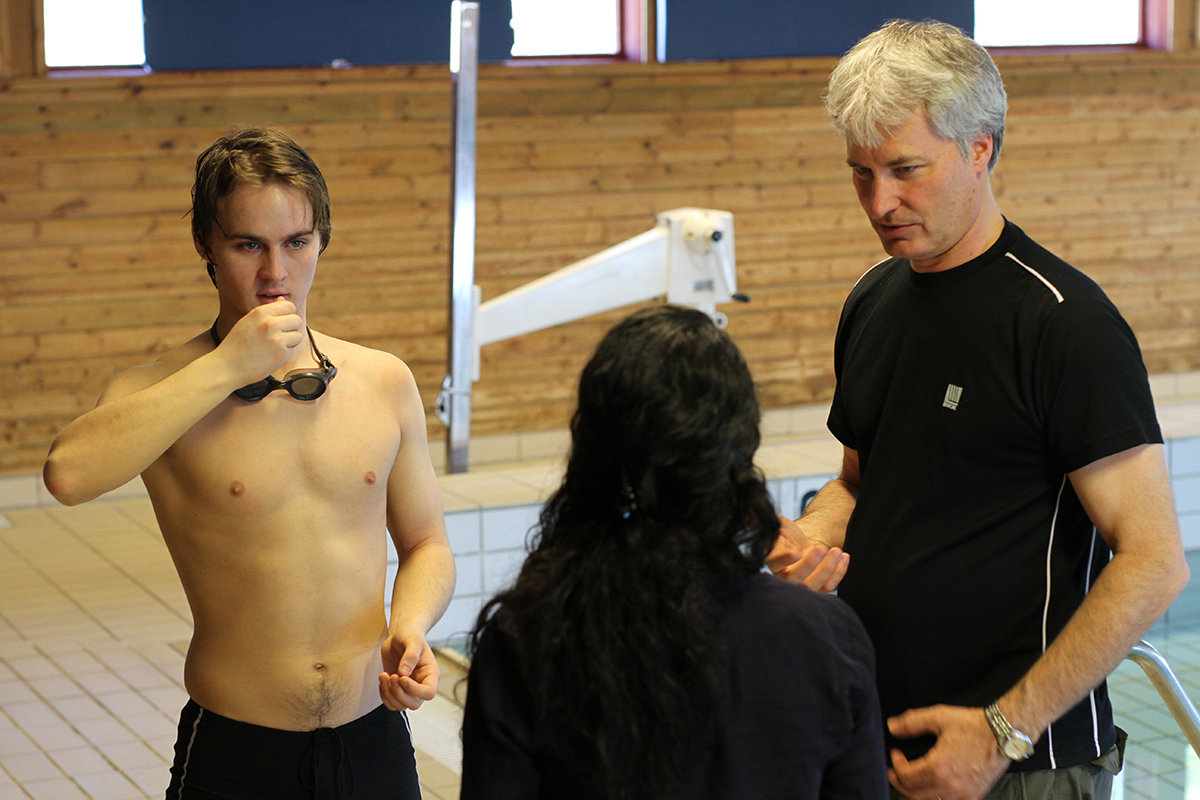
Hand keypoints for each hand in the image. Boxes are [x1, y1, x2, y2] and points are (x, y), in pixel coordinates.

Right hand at [217, 302, 304, 385]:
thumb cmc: (237, 344)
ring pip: (297, 335)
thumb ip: (267, 311)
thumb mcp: (248, 321)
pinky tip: (270, 356)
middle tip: (277, 336)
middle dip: (290, 328)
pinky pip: (292, 349)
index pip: (289, 306)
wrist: (227, 366)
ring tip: (272, 346)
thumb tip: (282, 300)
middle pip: (296, 320)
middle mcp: (270, 323)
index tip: (280, 322)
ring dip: (289, 341)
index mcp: (261, 312)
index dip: (287, 315)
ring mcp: (277, 338)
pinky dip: (284, 353)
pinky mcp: (282, 353)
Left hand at [378, 628, 438, 710]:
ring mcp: (408, 689)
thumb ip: (410, 656)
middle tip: (391, 676)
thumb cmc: (410, 635)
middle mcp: (421, 684)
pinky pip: (391, 703)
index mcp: (431, 674)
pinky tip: (382, 679)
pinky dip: (384, 695)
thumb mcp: (413, 641)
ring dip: (389, 693)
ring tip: (383, 675)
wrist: (400, 635)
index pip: (428, 692)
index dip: (414, 690)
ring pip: (401, 705)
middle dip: (399, 693)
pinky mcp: (397, 689)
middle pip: (414, 704)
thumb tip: (404, 673)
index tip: (402, 677)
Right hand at [766, 515, 848, 591]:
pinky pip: (828, 586)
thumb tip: (753, 515)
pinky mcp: (817, 587)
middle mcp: (784, 577)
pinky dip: (839, 573)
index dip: (784, 559)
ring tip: (837, 551)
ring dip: (828, 569)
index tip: (796, 551)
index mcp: (772, 561)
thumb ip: (765, 522)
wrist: (799, 543)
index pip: (775, 563)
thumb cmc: (786, 535)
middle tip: (822, 548)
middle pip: (795, 579)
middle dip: (810, 564)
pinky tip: (844, 557)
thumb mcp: (776, 524)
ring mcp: (801, 584)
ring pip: (813, 585)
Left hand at [888, 705, 1008, 799]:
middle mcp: (949, 786)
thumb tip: (893, 727)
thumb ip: (912, 722)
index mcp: (938, 767)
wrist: (1002, 735)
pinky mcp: (974, 796)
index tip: (896, 755)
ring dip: (915, 795)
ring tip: (909, 786)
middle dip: (900, 783)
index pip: (905, 776)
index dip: (895, 766)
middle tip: (895, 772)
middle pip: (913, 794)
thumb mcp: (938, 716)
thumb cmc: (973, 726)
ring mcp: (963, 794)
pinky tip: (933, 793)